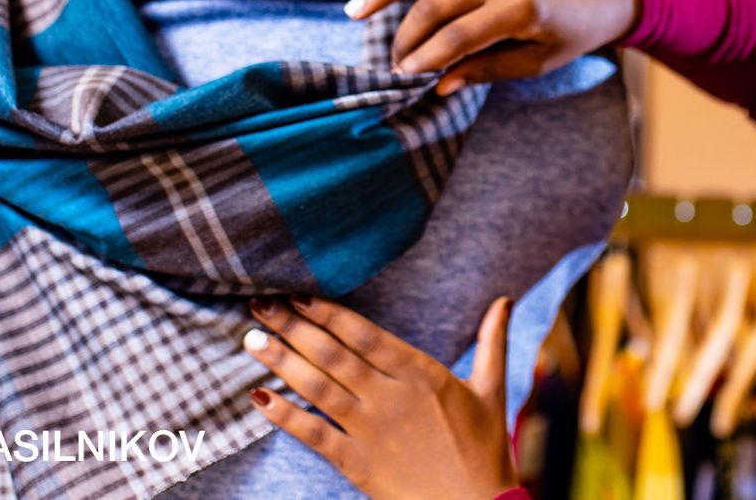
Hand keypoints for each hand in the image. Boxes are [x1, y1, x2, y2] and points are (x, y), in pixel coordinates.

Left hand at [245, 295, 519, 499]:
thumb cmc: (486, 450)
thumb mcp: (492, 391)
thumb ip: (491, 341)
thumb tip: (504, 300)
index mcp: (422, 374)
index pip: (364, 334)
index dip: (327, 312)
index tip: (297, 293)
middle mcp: (391, 397)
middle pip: (332, 355)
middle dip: (292, 327)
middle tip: (260, 304)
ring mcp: (371, 431)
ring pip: (317, 389)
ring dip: (281, 363)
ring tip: (251, 341)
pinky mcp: (358, 463)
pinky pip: (314, 435)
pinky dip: (285, 417)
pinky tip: (260, 397)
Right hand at [346, 0, 640, 95]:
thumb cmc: (574, 32)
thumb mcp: (538, 62)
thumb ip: (487, 69)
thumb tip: (440, 84)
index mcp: (517, 8)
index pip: (455, 39)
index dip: (424, 61)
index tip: (401, 78)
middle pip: (433, 6)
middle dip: (405, 38)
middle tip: (389, 64)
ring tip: (356, 10)